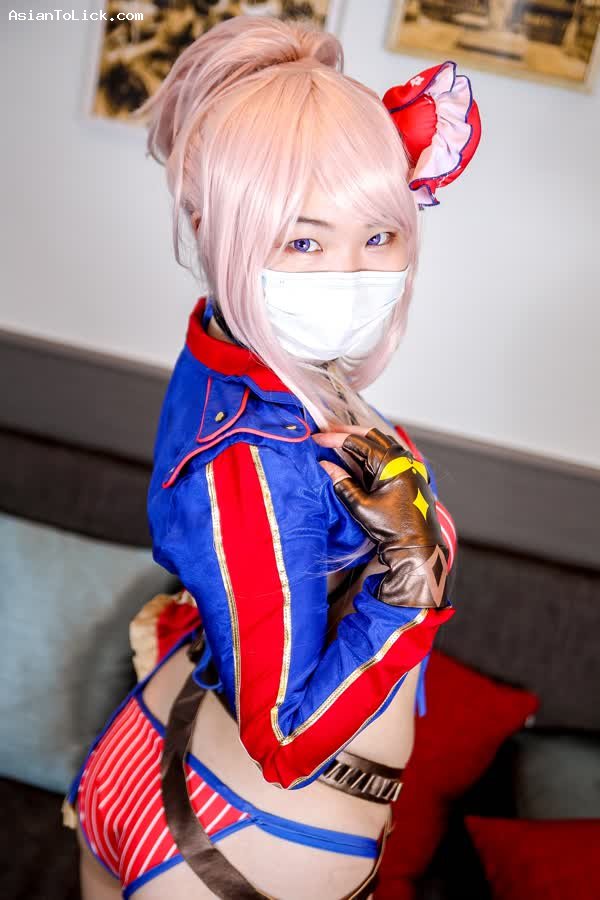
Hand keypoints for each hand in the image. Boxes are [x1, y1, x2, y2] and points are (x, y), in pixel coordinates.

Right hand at [313, 427, 451, 608]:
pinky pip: (392, 455)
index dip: (334, 438)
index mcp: (392, 463)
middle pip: (371, 435)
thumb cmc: (393, 529)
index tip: (318, 439)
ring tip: (342, 445)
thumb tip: (326, 466)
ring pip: (383, 443)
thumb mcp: (361, 506)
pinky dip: (374, 452)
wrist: (418, 547)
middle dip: (348, 433)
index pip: (357, 442)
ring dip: (362, 441)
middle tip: (329, 435)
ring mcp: (410, 466)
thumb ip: (342, 482)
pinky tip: (362, 459)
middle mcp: (403, 459)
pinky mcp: (411, 474)